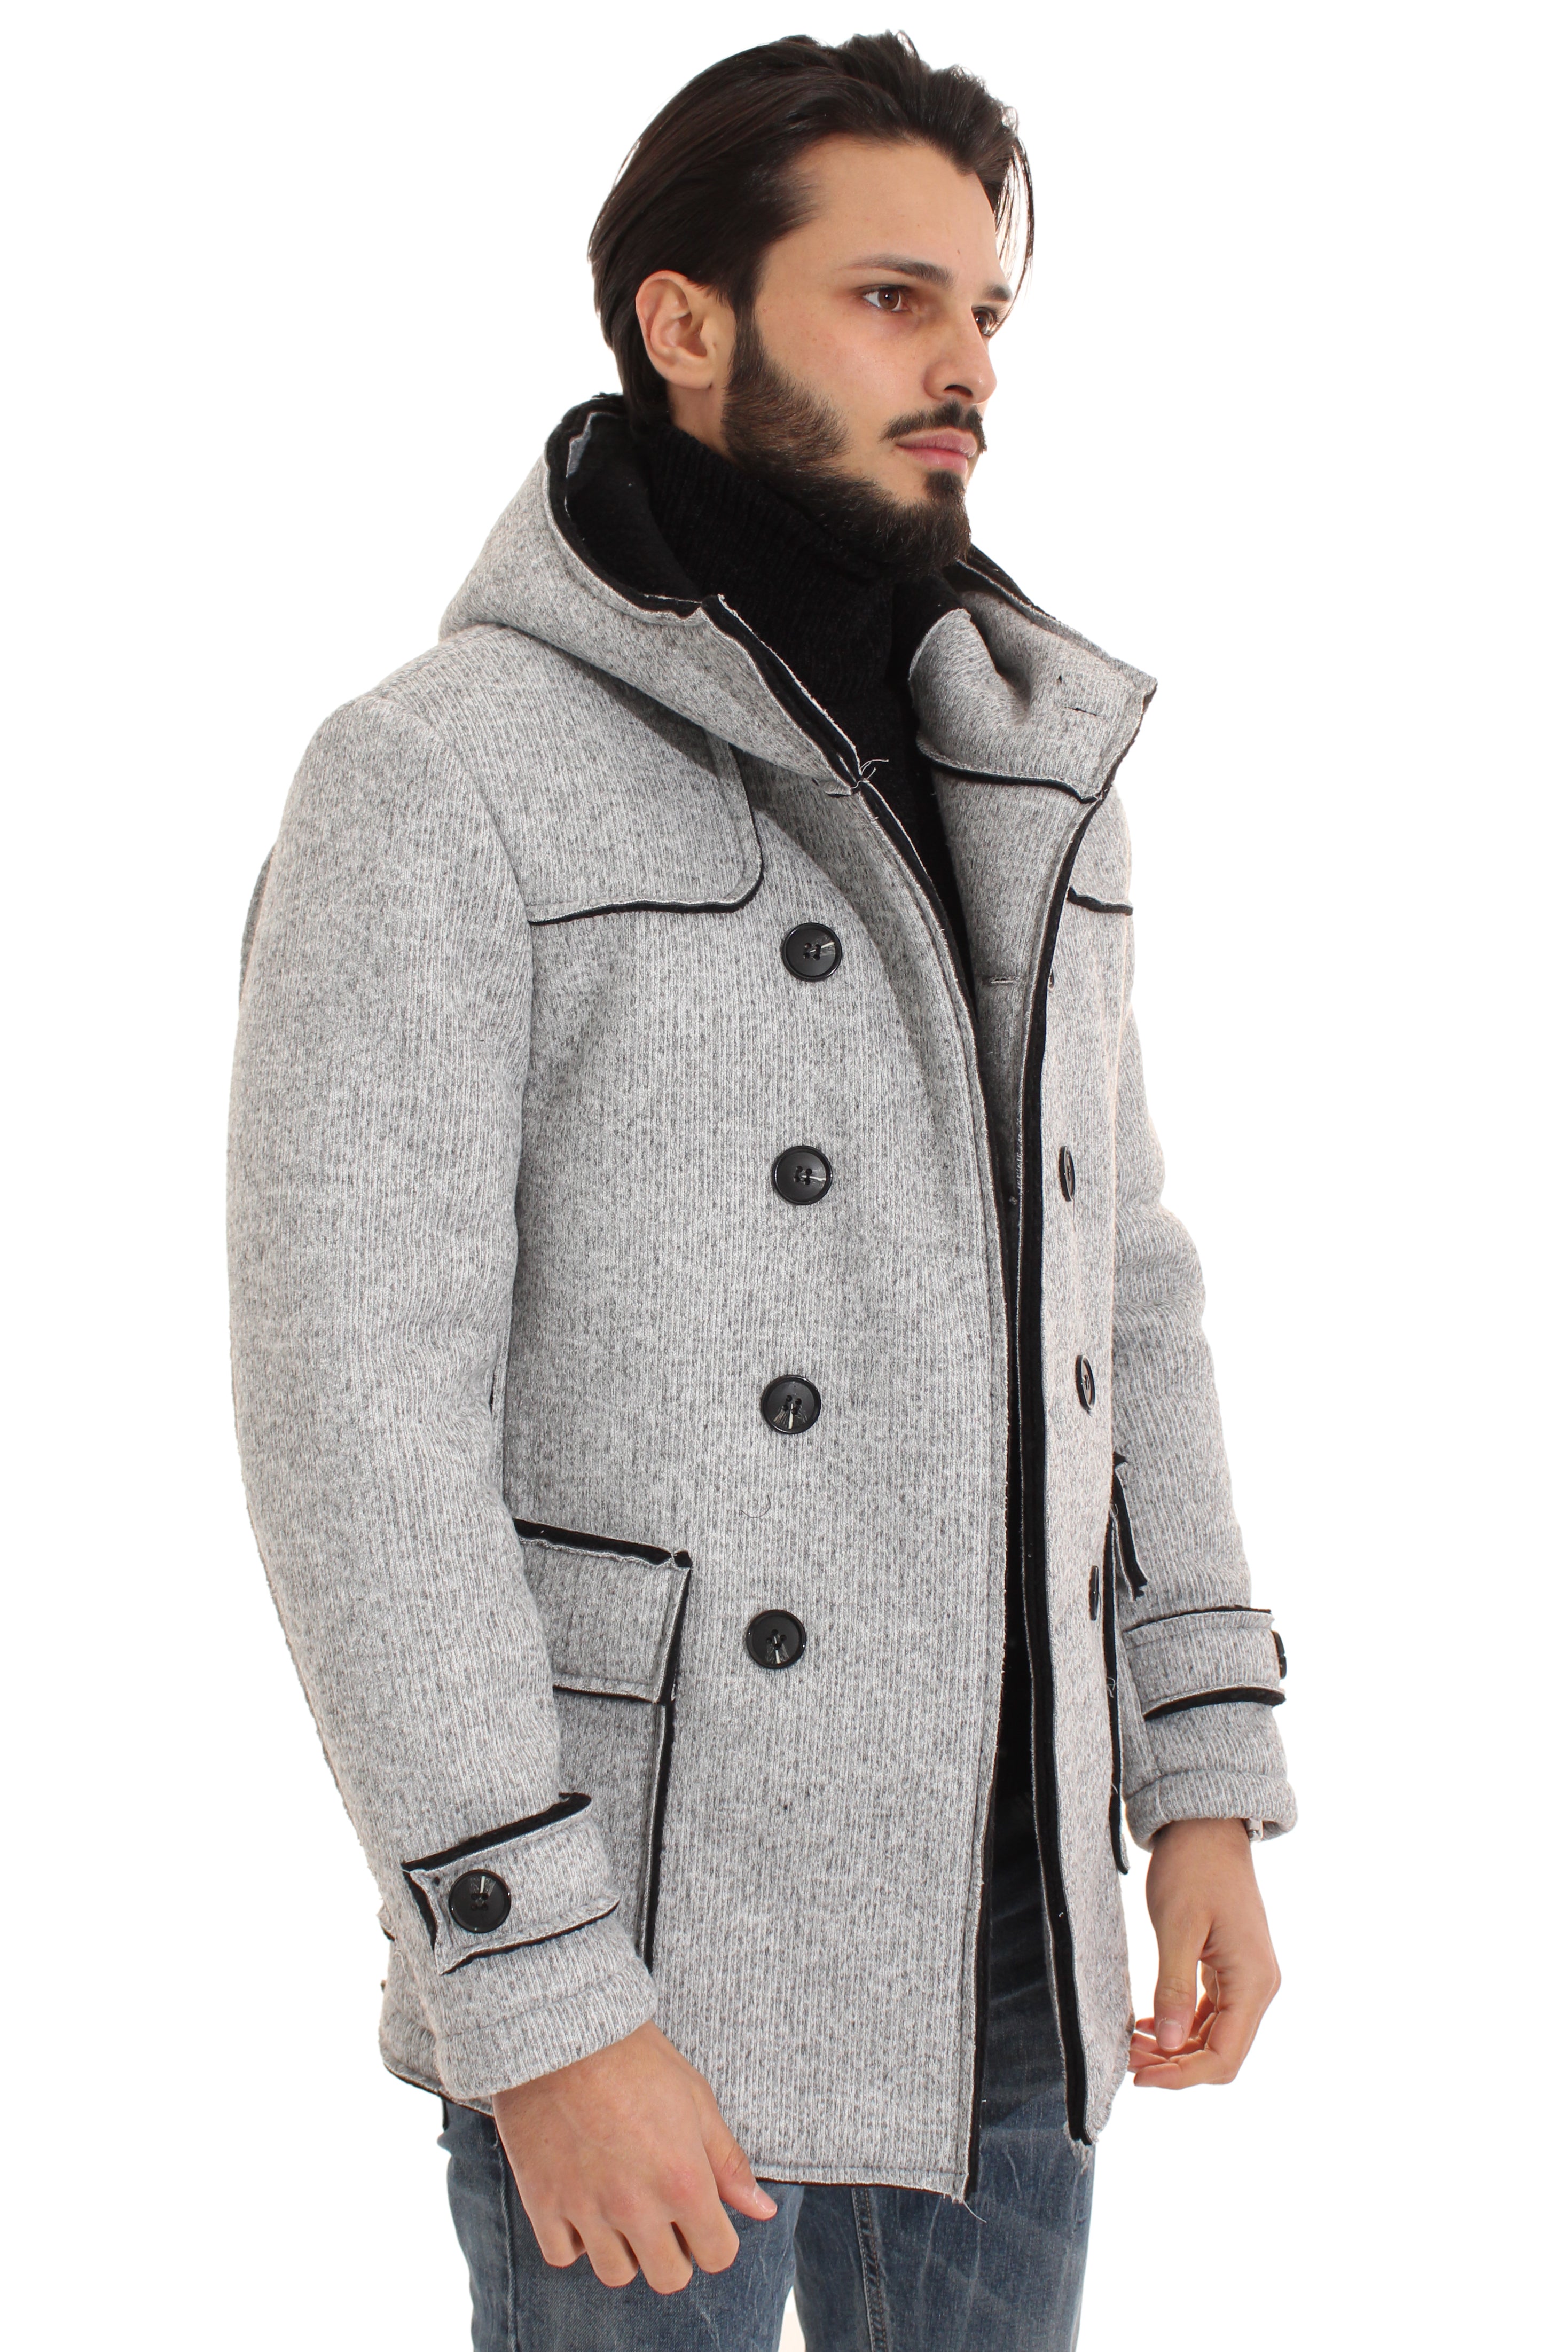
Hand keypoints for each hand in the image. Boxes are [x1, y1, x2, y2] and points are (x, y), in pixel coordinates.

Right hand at [492, 2019, 776, 2293]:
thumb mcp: (695, 2100)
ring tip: (621, 2209)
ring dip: (624, 2249)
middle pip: (668, 2278)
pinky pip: (562, 2255)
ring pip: (615, 2274)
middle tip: (662, 2216)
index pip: (717, 2256)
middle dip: (674, 2253)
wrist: (563, 2031)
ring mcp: (586, 2209)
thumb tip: (763, 2210)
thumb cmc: (636, 2057)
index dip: (716, 2238)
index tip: (703, 2217)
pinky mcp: (543, 2202)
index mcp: (683, 2181)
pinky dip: (574, 2239)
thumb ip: (728, 2162)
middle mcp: (637, 2206)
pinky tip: (582, 2204)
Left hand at [1128, 1816, 1279, 2088]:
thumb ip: (1175, 1988)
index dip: (1182, 2076)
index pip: (1224, 2056)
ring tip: (1133, 2045)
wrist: (1206, 1827)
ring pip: (1215, 2037)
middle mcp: (1258, 1986)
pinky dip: (1182, 2026)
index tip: (1140, 2078)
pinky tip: (1150, 2026)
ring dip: (1176, 2049)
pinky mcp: (1230, 1969)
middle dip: (1176, 2066)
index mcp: (1253, 1981)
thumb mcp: (1177, 1926)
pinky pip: (1211, 2014)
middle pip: (1222, 2053)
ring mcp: (1246, 1978)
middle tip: (1127, 2058)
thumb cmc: (1193, 1867)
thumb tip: (1170, 2047)